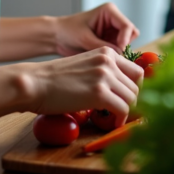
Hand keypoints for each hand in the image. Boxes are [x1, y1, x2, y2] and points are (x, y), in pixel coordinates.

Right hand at [18, 47, 142, 122]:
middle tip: (123, 111)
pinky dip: (121, 119)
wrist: (36, 82)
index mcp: (106, 52)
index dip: (134, 87)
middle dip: (133, 100)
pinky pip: (123, 109)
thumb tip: (121, 89)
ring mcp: (104, 75)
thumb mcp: (86, 65)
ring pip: (133, 97)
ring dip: (127, 110)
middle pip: (137, 85)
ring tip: (116, 117)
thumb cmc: (56, 78)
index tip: (128, 99)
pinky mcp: (99, 93)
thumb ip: (104, 71)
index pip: (136, 71)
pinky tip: (113, 122)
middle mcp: (108, 60)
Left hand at [53, 3, 139, 56]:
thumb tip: (120, 55)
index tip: (117, 52)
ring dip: (119, 51)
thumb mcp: (85, 39)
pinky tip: (103, 59)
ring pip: (127, 43)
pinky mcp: (110, 40)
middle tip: (112, 56)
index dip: (125, 40)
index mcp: (109, 11)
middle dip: (124, 46)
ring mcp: (113, 30)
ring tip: (105, 57)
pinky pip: (120, 50)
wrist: (57, 37)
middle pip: (131, 34)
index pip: (127, 26)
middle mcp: (114, 19)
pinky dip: (115, 55)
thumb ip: (104, 46)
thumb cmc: (68, 32)